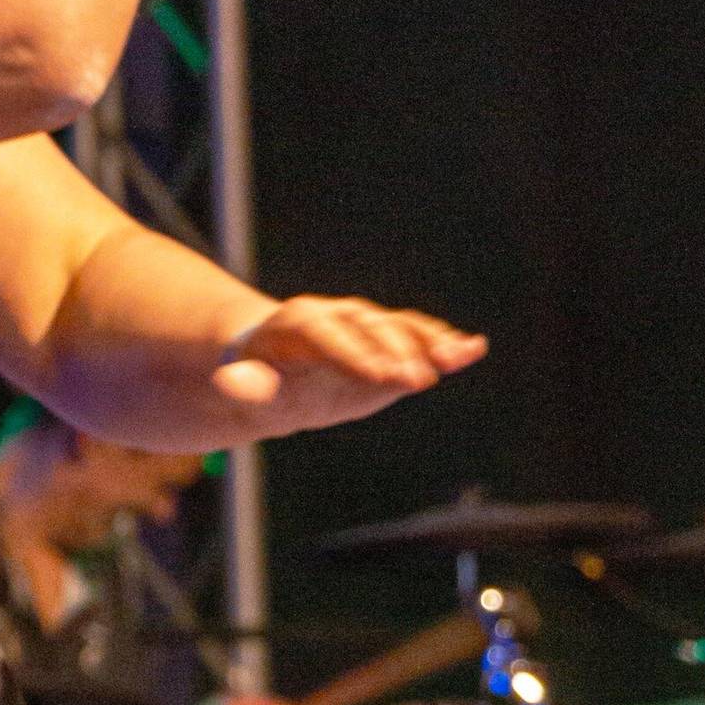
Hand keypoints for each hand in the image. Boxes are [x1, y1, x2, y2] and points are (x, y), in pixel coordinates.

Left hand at [210, 297, 486, 432]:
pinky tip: (472, 350)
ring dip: (429, 344)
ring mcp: (366, 325)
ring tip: (459, 358)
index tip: (379, 377)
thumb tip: (232, 385)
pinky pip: (417, 334)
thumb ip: (245, 386)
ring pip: (400, 328)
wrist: (277, 366)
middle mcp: (338, 317)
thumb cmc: (258, 378)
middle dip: (395, 353)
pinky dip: (443, 342)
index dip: (355, 356)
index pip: (329, 337)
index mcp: (299, 324)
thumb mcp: (245, 387)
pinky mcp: (387, 340)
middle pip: (370, 330)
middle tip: (417, 380)